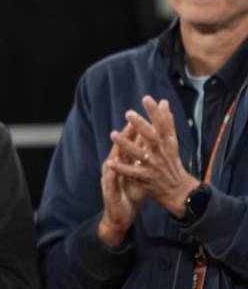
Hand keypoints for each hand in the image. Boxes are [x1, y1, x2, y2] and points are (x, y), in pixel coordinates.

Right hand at [97, 122, 145, 247]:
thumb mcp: (140, 175)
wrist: (119, 216)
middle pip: (121, 148)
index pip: (132, 145)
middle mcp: (116, 169)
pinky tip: (110, 165)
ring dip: (113, 150)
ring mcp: (111, 179)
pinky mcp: (110, 192)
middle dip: (126, 134)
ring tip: (115, 137)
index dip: (138, 131)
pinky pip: (109, 181)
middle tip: (131, 120)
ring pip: (112, 160)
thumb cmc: (130, 194)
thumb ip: (144, 160)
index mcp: (125, 164)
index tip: (144, 115)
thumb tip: (153, 145)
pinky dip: (110, 172)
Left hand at [108, 96, 199, 217]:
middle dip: (141, 125)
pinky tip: (109, 162)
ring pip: (139, 154)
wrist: (178, 190)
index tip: (146, 98)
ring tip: (113, 134)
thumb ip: (166, 122)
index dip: (155, 112)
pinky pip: (132, 173)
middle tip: (128, 113)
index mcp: (167, 143)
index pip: (162, 124)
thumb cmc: (171, 162)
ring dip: (126, 144)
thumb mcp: (171, 142)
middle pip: (152, 137)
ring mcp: (153, 166)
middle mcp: (161, 153)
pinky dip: (121, 168)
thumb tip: (163, 102)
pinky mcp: (146, 179)